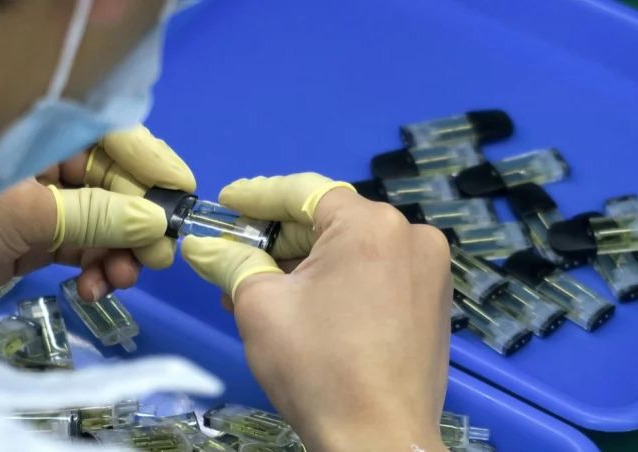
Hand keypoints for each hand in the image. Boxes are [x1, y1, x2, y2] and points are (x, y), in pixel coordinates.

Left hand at [0, 126, 194, 306]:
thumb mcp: (26, 214)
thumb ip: (95, 217)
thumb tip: (157, 222)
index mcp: (45, 138)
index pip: (114, 140)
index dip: (152, 165)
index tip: (184, 195)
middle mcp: (50, 167)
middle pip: (116, 188)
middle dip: (139, 222)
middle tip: (157, 256)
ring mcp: (45, 206)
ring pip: (104, 225)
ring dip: (120, 254)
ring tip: (122, 280)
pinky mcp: (37, 242)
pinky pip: (83, 252)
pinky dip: (95, 270)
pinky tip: (92, 288)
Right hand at [180, 174, 451, 451]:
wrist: (379, 440)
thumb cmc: (318, 368)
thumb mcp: (261, 307)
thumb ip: (231, 262)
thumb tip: (202, 244)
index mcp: (372, 225)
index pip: (304, 192)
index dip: (258, 196)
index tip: (226, 203)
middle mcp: (411, 235)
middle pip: (330, 222)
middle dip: (280, 239)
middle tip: (235, 256)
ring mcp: (429, 269)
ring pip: (353, 250)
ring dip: (306, 264)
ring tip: (261, 288)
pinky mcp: (434, 300)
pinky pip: (376, 273)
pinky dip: (339, 281)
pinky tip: (304, 304)